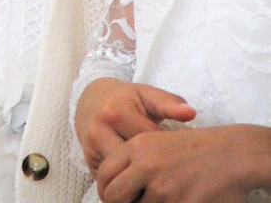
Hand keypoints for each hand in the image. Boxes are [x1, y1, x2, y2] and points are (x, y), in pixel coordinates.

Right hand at [75, 79, 195, 176]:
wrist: (91, 100)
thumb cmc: (126, 99)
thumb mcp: (145, 95)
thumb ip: (168, 103)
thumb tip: (191, 113)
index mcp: (117, 112)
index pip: (149, 142)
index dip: (167, 151)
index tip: (179, 155)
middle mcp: (100, 129)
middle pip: (134, 162)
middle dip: (154, 170)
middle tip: (171, 173)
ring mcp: (91, 147)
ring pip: (121, 176)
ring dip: (140, 181)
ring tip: (158, 180)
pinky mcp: (88, 161)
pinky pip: (111, 181)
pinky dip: (126, 184)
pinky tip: (140, 184)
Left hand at [96, 123, 270, 202]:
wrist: (232, 153)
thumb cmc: (195, 148)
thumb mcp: (158, 142)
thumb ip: (133, 161)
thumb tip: (111, 187)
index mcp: (138, 146)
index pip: (104, 174)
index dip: (106, 190)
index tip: (114, 196)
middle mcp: (147, 166)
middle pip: (113, 197)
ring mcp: (164, 189)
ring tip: (160, 196)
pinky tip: (176, 199)